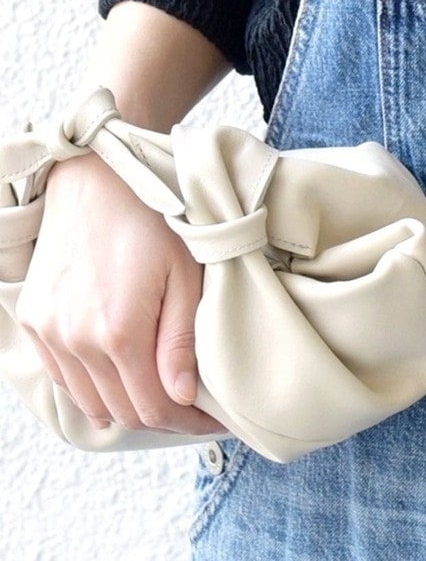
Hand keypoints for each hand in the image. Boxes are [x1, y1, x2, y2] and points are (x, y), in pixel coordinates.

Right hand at [15, 151, 220, 435]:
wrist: (96, 179)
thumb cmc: (152, 218)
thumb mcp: (184, 273)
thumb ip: (180, 340)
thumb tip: (183, 398)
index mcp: (119, 332)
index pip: (154, 407)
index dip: (188, 422)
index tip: (215, 418)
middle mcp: (76, 341)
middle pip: (122, 410)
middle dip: (163, 416)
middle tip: (194, 408)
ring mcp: (49, 333)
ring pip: (90, 401)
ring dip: (127, 405)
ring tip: (162, 391)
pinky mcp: (34, 321)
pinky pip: (63, 377)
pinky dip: (92, 387)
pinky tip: (121, 372)